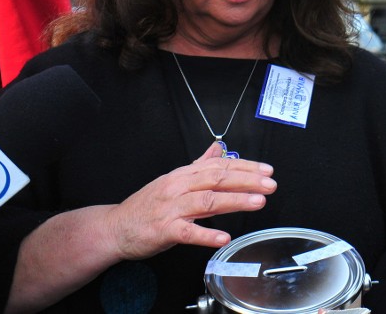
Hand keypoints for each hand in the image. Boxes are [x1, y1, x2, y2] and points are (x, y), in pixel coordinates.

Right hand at [105, 143, 276, 259]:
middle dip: (247, 181)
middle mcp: (178, 188)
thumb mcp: (173, 180)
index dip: (245, 167)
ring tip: (257, 202)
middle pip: (217, 179)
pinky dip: (206, 234)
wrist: (115, 227)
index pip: (219, 166)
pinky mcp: (164, 230)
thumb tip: (218, 149)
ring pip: (207, 201)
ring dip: (235, 201)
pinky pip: (188, 231)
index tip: (266, 171)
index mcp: (183, 175)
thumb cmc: (146, 205)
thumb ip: (198, 165)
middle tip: (270, 184)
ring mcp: (171, 208)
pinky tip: (223, 237)